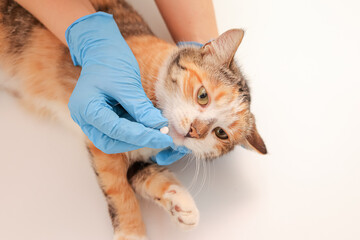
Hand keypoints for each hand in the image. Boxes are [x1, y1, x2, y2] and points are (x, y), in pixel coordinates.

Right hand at [66, 12, 186, 163]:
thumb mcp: (127, 84)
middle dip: (137, 141)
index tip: (163, 138)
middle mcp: (85, 118)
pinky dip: (135, 128)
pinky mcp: (103, 117)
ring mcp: (92, 119)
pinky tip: (150, 123)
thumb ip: (140, 108)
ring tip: (158, 129)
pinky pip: (119, 130)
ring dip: (138, 136)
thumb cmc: (110, 61)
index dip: (142, 136)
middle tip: (161, 137)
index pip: (115, 131)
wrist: (101, 48)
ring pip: (116, 139)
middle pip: (111, 142)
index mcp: (85, 108)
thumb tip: (159, 126)